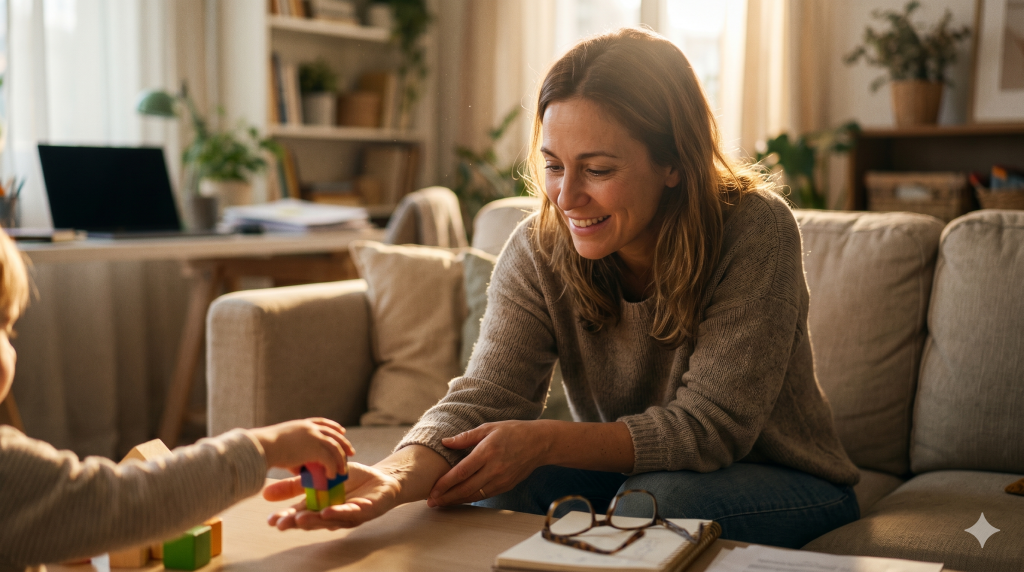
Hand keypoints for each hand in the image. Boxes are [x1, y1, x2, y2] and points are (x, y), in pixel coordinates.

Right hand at [249, 418, 354, 478]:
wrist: (262, 447)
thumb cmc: (266, 448)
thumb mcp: (283, 446)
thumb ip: (295, 455)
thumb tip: (299, 467)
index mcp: (303, 425)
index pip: (323, 423)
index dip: (334, 427)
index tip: (341, 430)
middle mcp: (311, 429)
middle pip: (334, 434)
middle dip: (344, 443)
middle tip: (351, 451)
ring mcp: (314, 437)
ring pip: (335, 447)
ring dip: (340, 459)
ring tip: (343, 470)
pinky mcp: (315, 449)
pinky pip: (329, 460)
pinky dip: (332, 468)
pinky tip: (331, 476)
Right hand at [263, 462, 400, 529]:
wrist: (380, 479)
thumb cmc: (349, 481)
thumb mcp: (318, 478)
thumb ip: (294, 486)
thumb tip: (265, 493)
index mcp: (320, 508)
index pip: (299, 514)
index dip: (285, 518)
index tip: (270, 520)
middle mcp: (332, 515)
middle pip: (312, 520)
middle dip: (296, 522)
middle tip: (282, 523)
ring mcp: (349, 515)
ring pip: (330, 519)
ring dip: (315, 520)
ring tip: (300, 519)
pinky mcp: (365, 511)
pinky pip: (352, 512)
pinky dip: (340, 512)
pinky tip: (328, 512)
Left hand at [428, 420, 550, 506]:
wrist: (539, 443)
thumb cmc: (513, 432)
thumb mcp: (489, 428)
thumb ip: (465, 437)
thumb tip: (445, 442)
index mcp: (487, 452)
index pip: (461, 472)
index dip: (445, 483)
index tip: (432, 490)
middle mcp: (494, 469)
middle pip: (465, 489)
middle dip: (446, 497)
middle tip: (431, 501)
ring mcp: (501, 480)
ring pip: (474, 495)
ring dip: (456, 501)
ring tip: (442, 502)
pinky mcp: (506, 486)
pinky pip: (484, 496)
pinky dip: (470, 498)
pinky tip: (459, 498)